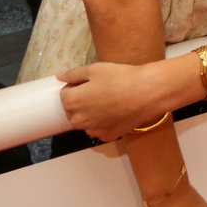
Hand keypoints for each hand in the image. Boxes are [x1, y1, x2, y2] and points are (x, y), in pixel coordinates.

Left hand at [58, 61, 180, 141]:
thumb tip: (60, 76)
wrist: (146, 93)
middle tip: (102, 91)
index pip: (65, 94)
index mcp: (71, 102)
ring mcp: (92, 131)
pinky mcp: (107, 136)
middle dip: (82, 101)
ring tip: (111, 102)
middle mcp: (77, 120)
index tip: (92, 82)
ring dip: (92, 113)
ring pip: (87, 121)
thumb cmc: (120, 77)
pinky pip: (100, 129)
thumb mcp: (95, 69)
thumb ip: (74, 74)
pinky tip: (117, 112)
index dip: (78, 86)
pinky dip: (105, 122)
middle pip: (74, 110)